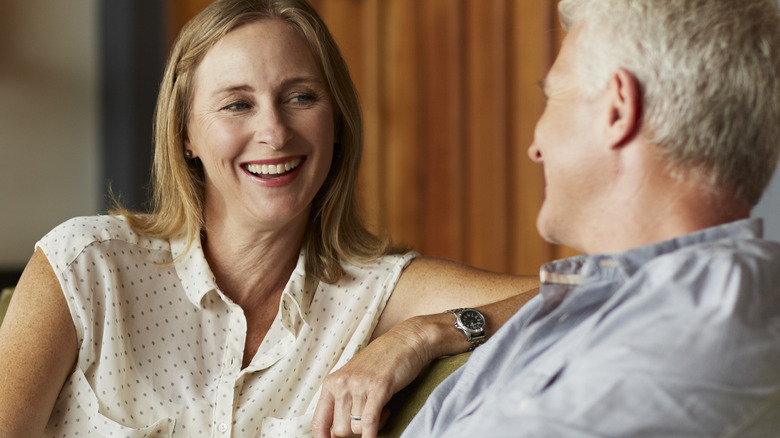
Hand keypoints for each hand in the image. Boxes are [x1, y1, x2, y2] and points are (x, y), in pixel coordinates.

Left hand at [311, 317, 435, 437]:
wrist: (407, 340)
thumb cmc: (383, 361)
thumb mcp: (355, 379)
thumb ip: (343, 402)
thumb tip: (334, 434)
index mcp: (332, 382)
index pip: (318, 422)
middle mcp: (341, 384)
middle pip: (340, 430)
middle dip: (356, 432)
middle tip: (370, 417)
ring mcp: (359, 385)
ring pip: (356, 428)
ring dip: (372, 426)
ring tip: (382, 409)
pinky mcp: (378, 388)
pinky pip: (369, 422)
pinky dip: (371, 435)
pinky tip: (375, 436)